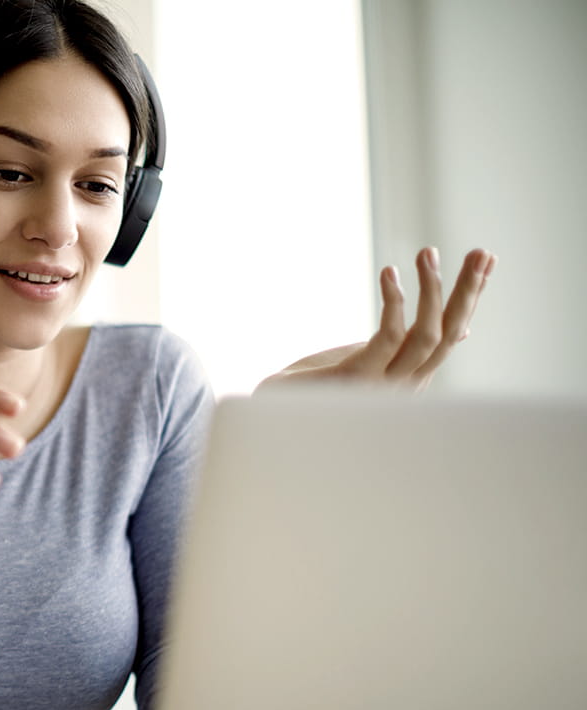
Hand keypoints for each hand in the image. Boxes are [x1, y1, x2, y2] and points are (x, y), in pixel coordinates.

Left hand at [258, 247, 496, 391]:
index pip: (453, 334)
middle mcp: (405, 387)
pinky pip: (387, 338)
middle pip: (449, 335)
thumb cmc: (321, 385)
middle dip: (468, 292)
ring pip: (426, 336)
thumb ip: (411, 345)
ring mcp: (382, 387)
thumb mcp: (375, 359)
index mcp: (411, 378)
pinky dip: (394, 302)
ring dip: (433, 291)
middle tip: (481, 252)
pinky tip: (390, 273)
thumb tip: (464, 331)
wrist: (272, 408)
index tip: (486, 260)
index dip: (471, 297)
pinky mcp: (355, 379)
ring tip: (428, 253)